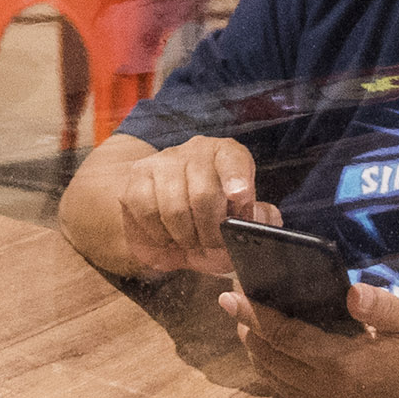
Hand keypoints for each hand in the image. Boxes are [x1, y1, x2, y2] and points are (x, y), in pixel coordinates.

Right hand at [109, 135, 271, 279]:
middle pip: (204, 194)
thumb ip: (258, 222)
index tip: (240, 197)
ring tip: (189, 242)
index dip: (237, 177)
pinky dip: (160, 234)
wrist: (160, 220)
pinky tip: (167, 236)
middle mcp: (195, 151)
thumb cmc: (208, 221)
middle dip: (210, 231)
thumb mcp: (237, 226)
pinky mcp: (137, 177)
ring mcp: (163, 161)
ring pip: (174, 207)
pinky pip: (147, 212)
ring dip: (185, 237)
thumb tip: (262, 217)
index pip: (233, 158)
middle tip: (211, 246)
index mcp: (227, 155)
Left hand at [225, 281, 398, 397]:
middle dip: (248, 331)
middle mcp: (333, 393)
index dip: (254, 315)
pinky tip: (274, 358)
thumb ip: (379, 306)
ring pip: (277, 383)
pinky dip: (275, 377)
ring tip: (248, 326)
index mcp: (347, 365)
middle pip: (270, 362)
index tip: (230, 295)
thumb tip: (351, 292)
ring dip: (258, 355)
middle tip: (235, 303)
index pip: (284, 338)